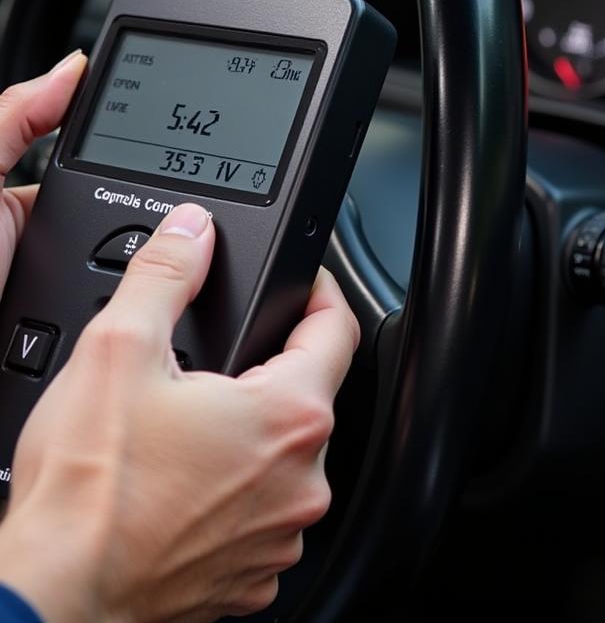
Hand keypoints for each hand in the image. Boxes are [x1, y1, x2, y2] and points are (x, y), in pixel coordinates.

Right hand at [0, 55, 358, 621]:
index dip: (321, 295)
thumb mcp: (118, 349)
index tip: (306, 285)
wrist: (51, 595)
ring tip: (192, 431)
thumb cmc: (87, 492)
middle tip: (216, 365)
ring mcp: (281, 532)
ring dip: (252, 438)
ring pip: (285, 458)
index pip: (339, 329)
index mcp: (289, 415)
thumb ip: (166, 274)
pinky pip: (263, 515)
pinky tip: (188, 486)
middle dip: (270, 371)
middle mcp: (303, 478)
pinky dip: (237, 495)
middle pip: (310, 396)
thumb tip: (191, 231)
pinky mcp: (253, 574)